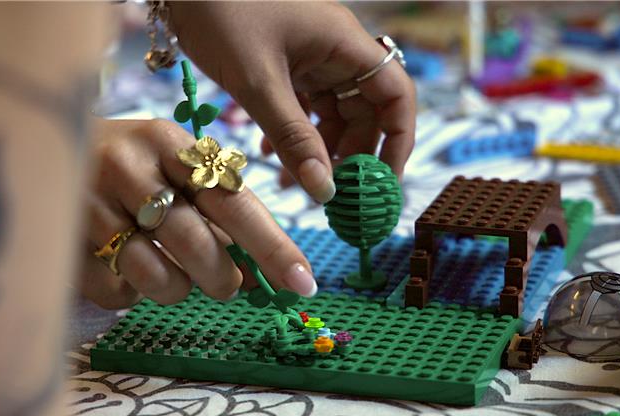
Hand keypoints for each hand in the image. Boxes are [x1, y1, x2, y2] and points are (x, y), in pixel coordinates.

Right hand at [80, 119, 316, 307]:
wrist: (34, 149)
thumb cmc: (122, 165)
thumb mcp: (166, 165)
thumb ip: (209, 208)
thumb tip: (252, 271)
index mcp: (167, 142)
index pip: (234, 200)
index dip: (273, 246)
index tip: (303, 282)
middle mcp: (127, 166)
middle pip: (198, 244)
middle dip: (223, 277)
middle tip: (227, 284)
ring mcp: (88, 204)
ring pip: (159, 278)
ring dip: (177, 289)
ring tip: (167, 271)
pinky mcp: (62, 241)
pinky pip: (118, 292)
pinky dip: (131, 293)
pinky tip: (120, 266)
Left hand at [170, 1, 415, 202]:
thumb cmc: (220, 13)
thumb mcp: (257, 82)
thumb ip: (292, 138)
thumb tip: (324, 191)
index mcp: (344, 44)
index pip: (396, 95)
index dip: (398, 141)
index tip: (382, 184)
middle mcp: (336, 50)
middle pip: (364, 111)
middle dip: (349, 155)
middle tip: (328, 194)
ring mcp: (312, 57)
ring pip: (331, 114)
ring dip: (316, 151)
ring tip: (291, 183)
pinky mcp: (287, 63)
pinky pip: (303, 106)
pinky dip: (292, 133)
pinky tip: (270, 154)